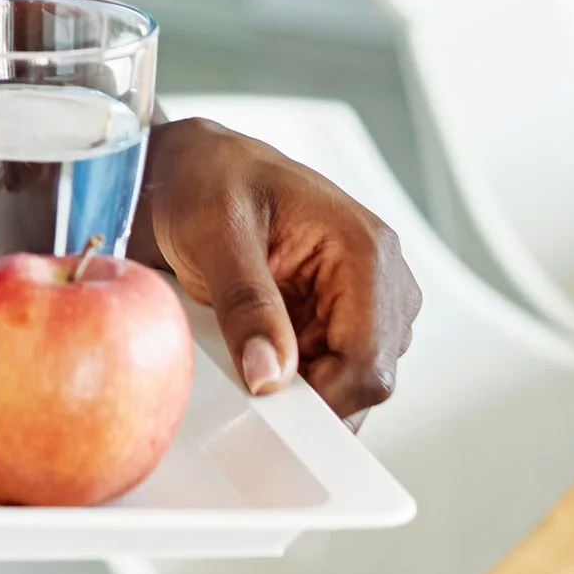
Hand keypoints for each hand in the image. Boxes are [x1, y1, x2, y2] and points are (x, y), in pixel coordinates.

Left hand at [134, 116, 420, 423]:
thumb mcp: (215, 233)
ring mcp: (367, 305)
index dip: (321, 398)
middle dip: (308, 395)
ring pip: (350, 386)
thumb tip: (268, 375)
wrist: (192, 171)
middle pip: (366, 381)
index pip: (369, 360)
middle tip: (247, 378)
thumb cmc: (208, 180)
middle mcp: (382, 280)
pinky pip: (329, 376)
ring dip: (299, 387)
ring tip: (247, 350)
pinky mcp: (342, 322)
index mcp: (366, 250)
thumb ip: (246, 303)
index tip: (266, 402)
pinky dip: (293, 379)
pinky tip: (258, 354)